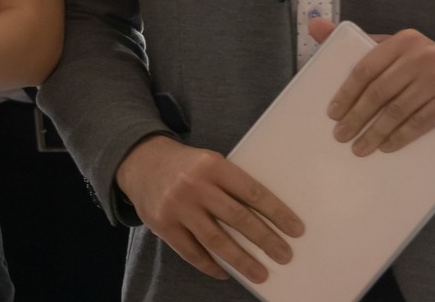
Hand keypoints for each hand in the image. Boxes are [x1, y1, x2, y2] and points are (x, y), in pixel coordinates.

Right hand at [116, 134, 303, 283]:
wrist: (139, 160)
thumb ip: (231, 184)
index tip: (296, 229)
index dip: (277, 212)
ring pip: (216, 240)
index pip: (252, 192)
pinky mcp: (162, 224)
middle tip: (284, 255)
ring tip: (260, 274)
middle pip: (237, 218)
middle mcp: (194, 185)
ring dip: (241, 260)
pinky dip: (209, 265)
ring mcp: (177, 206)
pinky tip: (224, 273)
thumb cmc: (185, 165)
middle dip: (265, 240)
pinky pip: (191, 252)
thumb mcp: (209, 162)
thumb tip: (265, 218)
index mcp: (212, 165)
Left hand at [310, 18, 434, 155]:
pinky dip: (400, 137)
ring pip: (398, 110)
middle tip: (341, 136)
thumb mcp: (391, 47)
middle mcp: (422, 56)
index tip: (333, 114)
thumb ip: (355, 41)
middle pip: (380, 92)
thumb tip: (314, 25)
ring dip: (375, 132)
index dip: (347, 93)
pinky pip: (420, 123)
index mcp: (403, 40)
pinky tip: (386, 146)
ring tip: (359, 147)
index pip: (366, 68)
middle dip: (357, 117)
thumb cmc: (417, 62)